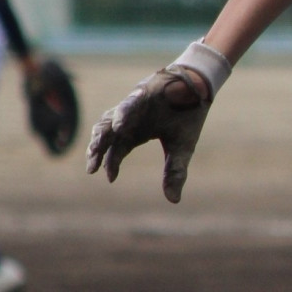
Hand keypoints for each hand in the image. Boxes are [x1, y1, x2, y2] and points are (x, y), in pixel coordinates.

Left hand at [87, 66, 209, 203]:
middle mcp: (131, 119)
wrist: (200, 89)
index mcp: (137, 132)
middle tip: (91, 167)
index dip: (111, 163)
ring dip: (102, 133)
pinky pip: (128, 103)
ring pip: (110, 119)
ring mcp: (134, 105)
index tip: (109, 177)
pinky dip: (122, 114)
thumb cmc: (187, 117)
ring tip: (96, 148)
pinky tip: (119, 126)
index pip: (117, 149)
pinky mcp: (143, 93)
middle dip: (97, 151)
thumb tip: (173, 201)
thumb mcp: (181, 149)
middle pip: (107, 136)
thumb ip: (174, 173)